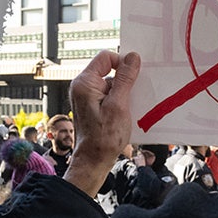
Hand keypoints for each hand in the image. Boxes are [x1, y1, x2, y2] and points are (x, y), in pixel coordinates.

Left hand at [64, 50, 141, 196]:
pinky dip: (119, 101)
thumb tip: (132, 57)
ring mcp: (86, 97)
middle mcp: (82, 87)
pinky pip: (108, 95)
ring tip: (129, 109)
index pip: (106, 57)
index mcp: (85, 83)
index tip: (134, 77)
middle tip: (134, 95)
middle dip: (125, 80)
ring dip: (124, 93)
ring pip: (111, 83)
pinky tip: (125, 113)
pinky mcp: (92, 106)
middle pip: (109, 69)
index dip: (122, 63)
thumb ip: (125, 79)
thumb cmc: (104, 137)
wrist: (93, 161)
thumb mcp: (119, 105)